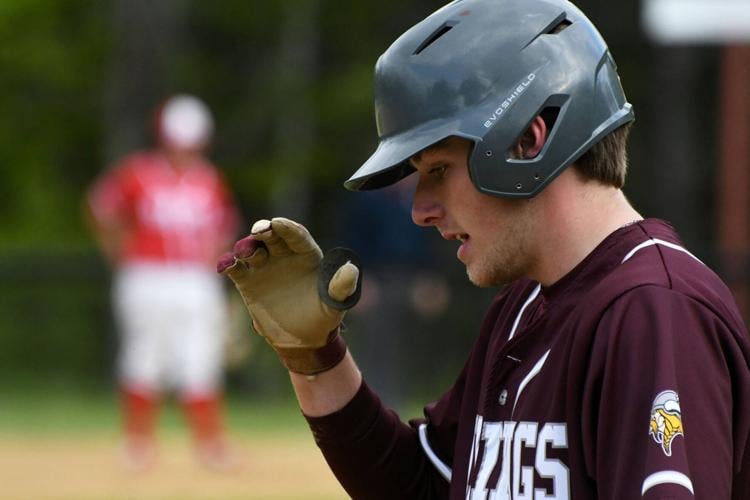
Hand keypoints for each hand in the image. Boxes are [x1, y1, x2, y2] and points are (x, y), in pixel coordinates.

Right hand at [218, 217, 360, 373]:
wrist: (303, 339)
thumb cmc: (323, 317)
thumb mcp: (336, 304)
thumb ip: (342, 287)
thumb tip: (351, 269)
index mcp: (307, 255)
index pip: (297, 236)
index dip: (288, 228)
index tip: (279, 223)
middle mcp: (284, 255)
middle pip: (272, 237)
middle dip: (265, 230)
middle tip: (260, 230)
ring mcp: (265, 267)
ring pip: (252, 250)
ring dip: (247, 247)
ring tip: (244, 252)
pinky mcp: (249, 282)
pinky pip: (236, 269)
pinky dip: (228, 264)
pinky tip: (225, 264)